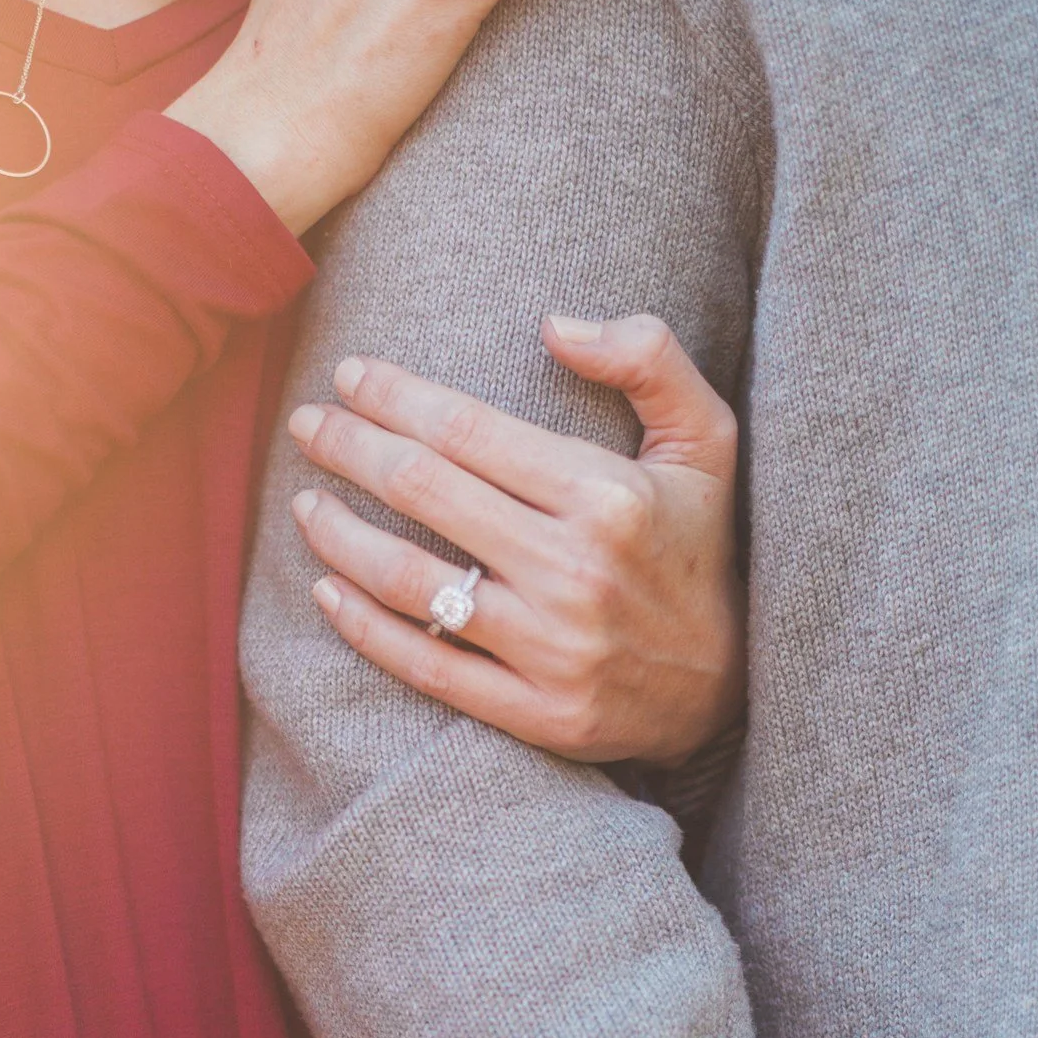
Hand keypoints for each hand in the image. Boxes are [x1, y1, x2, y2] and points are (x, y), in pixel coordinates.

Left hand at [286, 312, 745, 765]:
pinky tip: (326, 590)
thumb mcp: (708, 439)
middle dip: (349, 448)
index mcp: (606, 496)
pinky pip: (426, 666)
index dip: (393, 396)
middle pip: (424, 493)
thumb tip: (553, 324)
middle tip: (308, 425)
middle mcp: (573, 572)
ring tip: (303, 503)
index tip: (348, 377)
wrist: (734, 687)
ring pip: (410, 582)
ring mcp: (551, 650)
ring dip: (340, 536)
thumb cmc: (704, 547)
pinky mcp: (537, 713)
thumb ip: (649, 358)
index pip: (466, 430)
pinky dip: (364, 628)